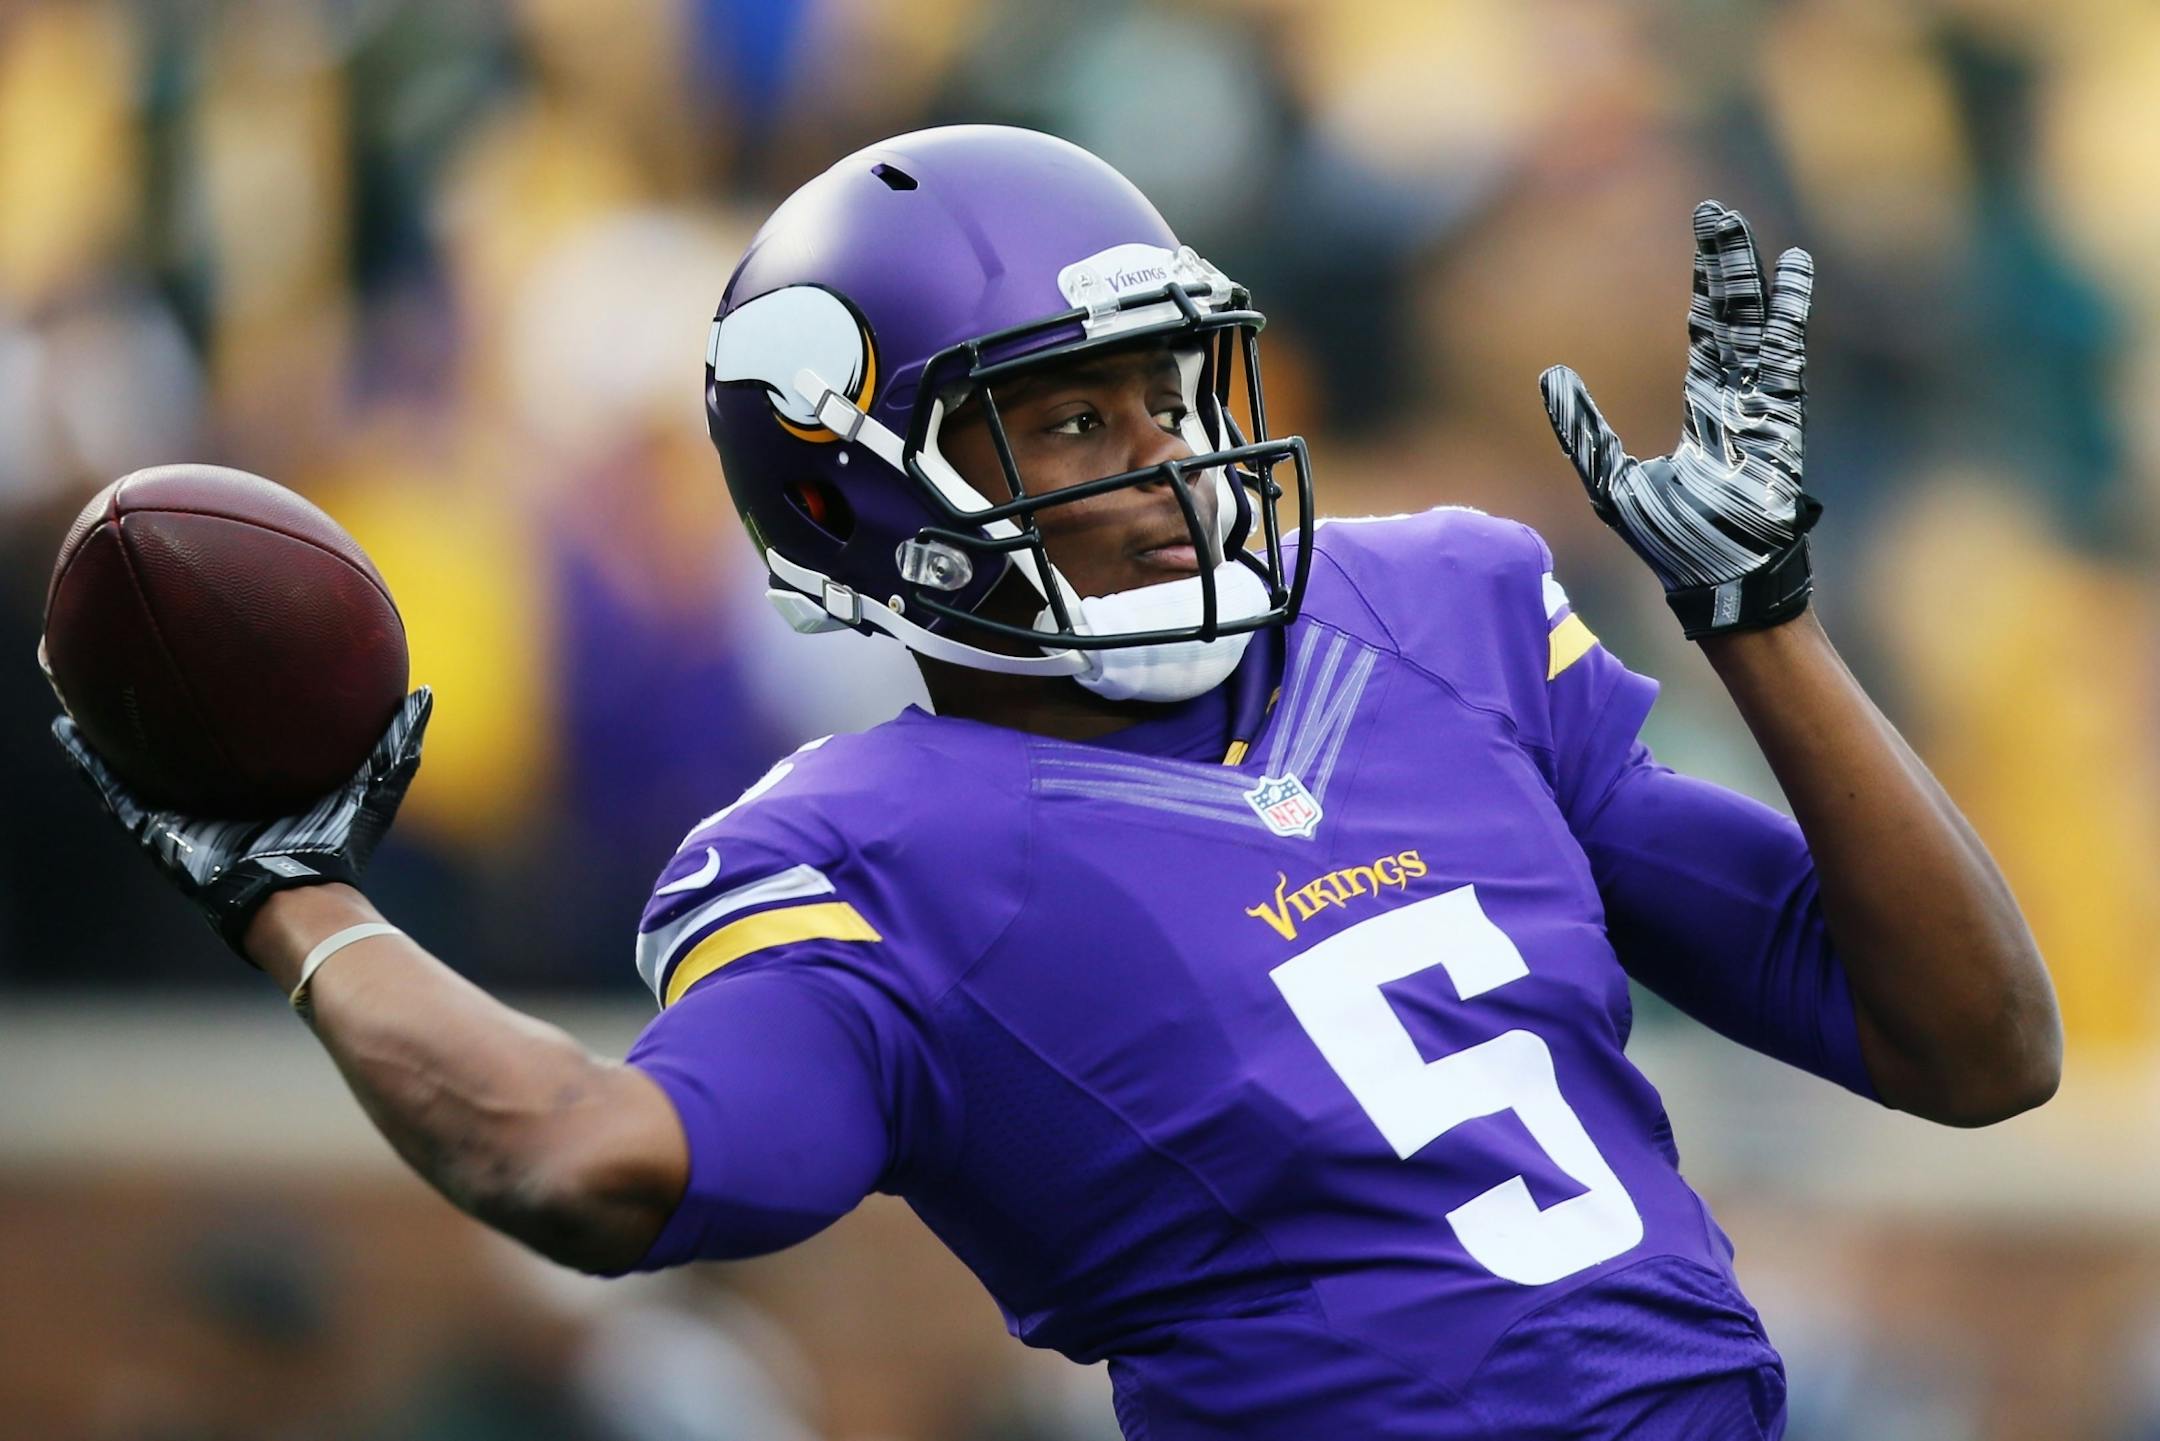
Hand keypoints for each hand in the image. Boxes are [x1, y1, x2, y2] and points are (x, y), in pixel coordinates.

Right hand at [53, 689, 432, 954]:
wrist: (303, 901)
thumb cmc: (342, 848)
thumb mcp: (376, 783)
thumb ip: (399, 738)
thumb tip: (425, 690)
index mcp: (258, 782)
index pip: (233, 733)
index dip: (218, 700)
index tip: (206, 655)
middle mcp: (215, 796)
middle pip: (176, 741)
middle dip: (153, 706)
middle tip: (131, 658)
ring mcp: (180, 814)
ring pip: (132, 761)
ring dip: (105, 727)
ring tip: (75, 683)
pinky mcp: (155, 833)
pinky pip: (113, 791)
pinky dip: (89, 761)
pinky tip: (68, 728)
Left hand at [1539, 200, 1821, 638]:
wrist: (1720, 586)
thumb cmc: (1674, 546)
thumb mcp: (1611, 482)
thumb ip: (1583, 429)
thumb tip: (1550, 375)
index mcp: (1707, 414)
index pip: (1707, 338)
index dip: (1705, 292)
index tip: (1703, 248)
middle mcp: (1737, 402)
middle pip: (1732, 317)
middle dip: (1724, 265)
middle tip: (1715, 213)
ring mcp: (1761, 409)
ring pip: (1752, 326)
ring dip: (1744, 276)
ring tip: (1736, 226)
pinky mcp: (1778, 421)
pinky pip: (1783, 358)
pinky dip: (1785, 316)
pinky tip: (1791, 273)